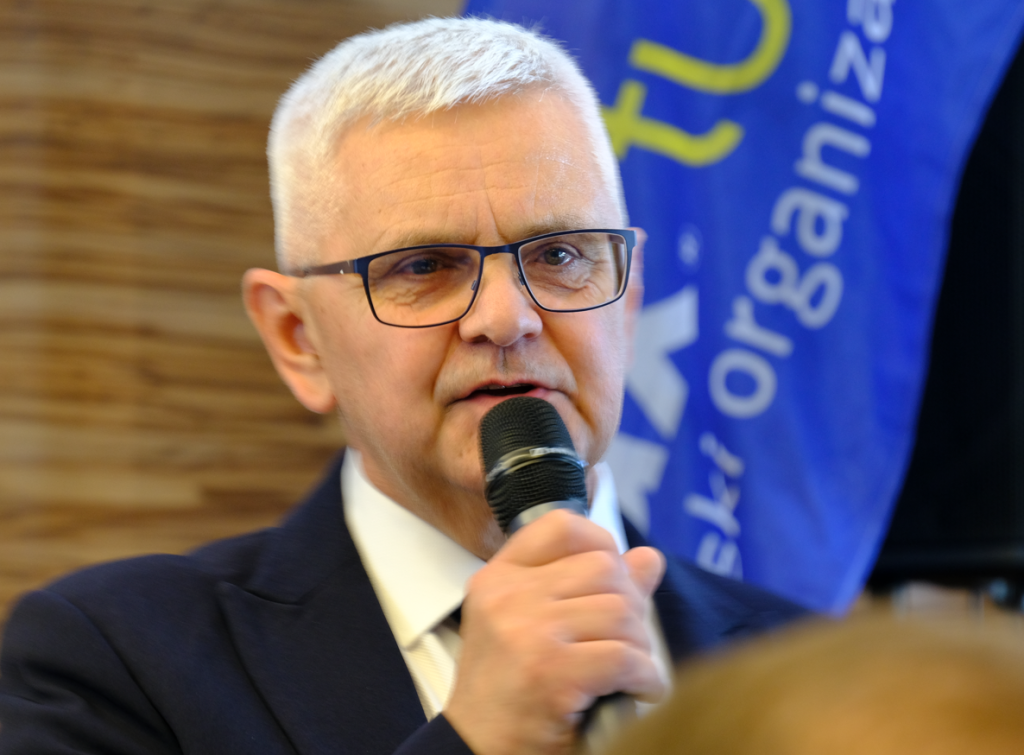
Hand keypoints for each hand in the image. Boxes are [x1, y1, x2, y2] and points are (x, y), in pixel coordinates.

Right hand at [443, 509, 666, 754]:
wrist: (477, 749)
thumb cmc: (506, 692)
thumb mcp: (533, 627)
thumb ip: (590, 588)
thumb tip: (648, 557)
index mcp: (499, 578)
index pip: (560, 526)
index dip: (602, 543)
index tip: (616, 576)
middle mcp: (508, 597)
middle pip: (603, 568)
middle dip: (631, 605)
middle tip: (628, 639)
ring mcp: (528, 633)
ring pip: (620, 611)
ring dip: (641, 646)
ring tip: (633, 670)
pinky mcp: (551, 673)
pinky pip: (624, 657)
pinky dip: (646, 678)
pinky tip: (640, 691)